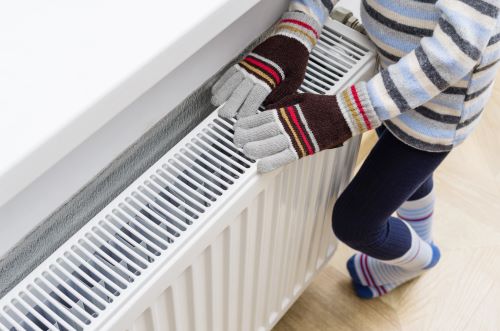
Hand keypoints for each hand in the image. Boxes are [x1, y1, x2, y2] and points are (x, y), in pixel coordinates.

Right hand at [211, 11, 320, 118]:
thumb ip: (282, 94)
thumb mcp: (295, 80)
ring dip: (222, 92)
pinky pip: (231, 71)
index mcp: (269, 78)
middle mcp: (256, 72)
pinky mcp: (246, 61)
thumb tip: (267, 107)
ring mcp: (249, 66)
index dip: (246, 110)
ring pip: (231, 80)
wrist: (292, 37)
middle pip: (239, 90)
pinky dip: (222, 80)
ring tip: (215, 103)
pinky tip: (217, 88)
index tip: (242, 119)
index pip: (254, 98)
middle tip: (224, 115)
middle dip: (230, 104)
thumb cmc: (295, 59)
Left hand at [233, 84, 380, 172]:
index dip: (248, 123)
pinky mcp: (305, 149)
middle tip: (236, 140)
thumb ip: (282, 105)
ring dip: (256, 149)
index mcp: (288, 111)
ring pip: (271, 144)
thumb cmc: (323, 106)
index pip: (262, 117)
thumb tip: (267, 111)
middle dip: (247, 136)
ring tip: (245, 152)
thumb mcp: (299, 98)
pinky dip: (272, 162)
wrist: (345, 113)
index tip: (238, 127)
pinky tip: (261, 166)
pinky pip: (285, 157)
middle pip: (263, 131)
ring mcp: (297, 137)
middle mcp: (290, 124)